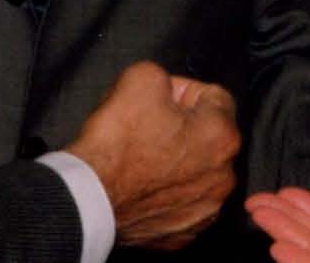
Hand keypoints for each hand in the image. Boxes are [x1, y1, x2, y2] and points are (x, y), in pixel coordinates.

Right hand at [67, 61, 240, 250]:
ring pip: (197, 170)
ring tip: (144, 157)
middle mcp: (222, 176)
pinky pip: (181, 201)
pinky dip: (167, 192)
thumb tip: (168, 88)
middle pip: (208, 136)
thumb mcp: (142, 77)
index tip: (161, 98)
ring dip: (178, 161)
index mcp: (222, 136)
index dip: (183, 91)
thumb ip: (167, 76)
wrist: (87, 196)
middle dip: (183, 126)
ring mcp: (204, 209)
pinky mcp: (183, 232)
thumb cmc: (116, 143)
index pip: (213, 96)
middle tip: (150, 125)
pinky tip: (144, 184)